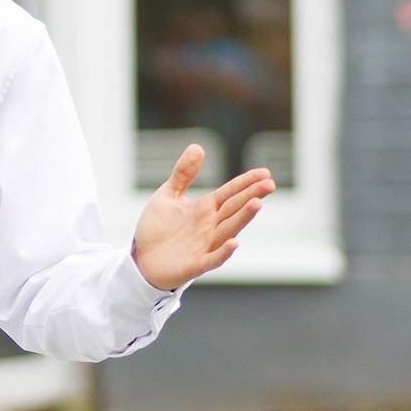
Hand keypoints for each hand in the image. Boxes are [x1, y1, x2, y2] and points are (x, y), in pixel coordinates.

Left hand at [131, 145, 274, 289]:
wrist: (140, 260)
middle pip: (234, 208)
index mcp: (205, 209)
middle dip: (251, 196)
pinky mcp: (196, 264)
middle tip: (269, 184)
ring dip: (242, 218)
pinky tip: (233, 243)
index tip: (265, 173)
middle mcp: (210, 226)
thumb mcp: (167, 196)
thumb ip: (183, 174)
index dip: (246, 183)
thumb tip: (198, 147)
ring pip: (228, 230)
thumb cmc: (157, 229)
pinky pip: (213, 259)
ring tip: (257, 203)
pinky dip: (223, 252)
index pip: (230, 193)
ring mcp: (205, 245)